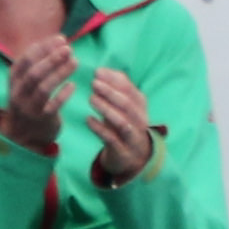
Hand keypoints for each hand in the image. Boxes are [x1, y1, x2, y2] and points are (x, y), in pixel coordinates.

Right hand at [0, 37, 74, 158]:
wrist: (22, 134)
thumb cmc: (28, 100)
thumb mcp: (24, 81)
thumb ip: (37, 63)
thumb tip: (59, 41)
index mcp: (13, 80)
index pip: (25, 59)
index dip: (43, 47)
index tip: (61, 38)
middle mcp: (18, 93)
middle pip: (34, 73)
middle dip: (52, 59)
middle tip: (69, 48)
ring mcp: (29, 107)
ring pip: (44, 88)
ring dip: (60, 73)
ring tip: (75, 62)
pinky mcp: (41, 120)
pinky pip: (53, 106)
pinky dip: (63, 94)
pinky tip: (73, 85)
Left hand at [84, 66, 155, 187]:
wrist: (134, 157)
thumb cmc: (125, 124)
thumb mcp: (124, 105)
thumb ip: (115, 88)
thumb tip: (100, 71)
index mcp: (140, 105)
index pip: (130, 89)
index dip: (114, 80)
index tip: (97, 72)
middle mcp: (139, 120)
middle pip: (127, 104)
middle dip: (110, 92)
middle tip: (94, 83)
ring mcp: (132, 136)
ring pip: (121, 121)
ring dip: (106, 109)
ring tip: (91, 99)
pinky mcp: (122, 151)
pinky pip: (111, 139)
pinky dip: (99, 128)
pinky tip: (88, 119)